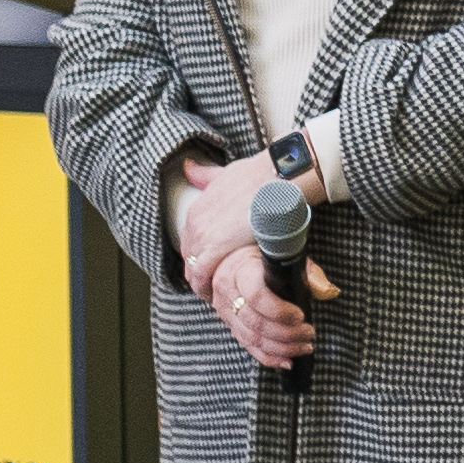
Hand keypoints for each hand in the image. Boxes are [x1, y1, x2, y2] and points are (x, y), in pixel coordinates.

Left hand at [177, 146, 281, 288]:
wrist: (275, 181)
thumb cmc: (259, 175)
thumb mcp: (225, 173)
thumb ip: (205, 175)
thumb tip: (188, 167)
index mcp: (197, 209)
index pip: (190, 240)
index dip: (199, 255)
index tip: (210, 264)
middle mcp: (194, 225)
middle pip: (189, 257)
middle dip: (199, 271)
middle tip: (214, 283)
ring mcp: (202, 239)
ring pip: (193, 270)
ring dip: (203, 283)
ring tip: (217, 293)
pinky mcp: (214, 251)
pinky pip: (202, 277)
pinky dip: (207, 288)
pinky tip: (217, 296)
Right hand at [204, 238, 329, 369]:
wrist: (229, 259)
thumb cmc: (263, 256)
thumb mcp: (283, 254)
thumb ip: (307, 271)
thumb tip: (327, 290)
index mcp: (241, 271)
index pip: (256, 296)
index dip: (279, 310)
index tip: (301, 315)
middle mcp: (228, 293)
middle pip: (255, 322)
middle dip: (286, 333)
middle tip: (310, 333)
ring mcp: (226, 312)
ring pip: (251, 338)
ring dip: (282, 348)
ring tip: (306, 346)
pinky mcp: (231, 325)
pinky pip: (248, 346)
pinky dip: (269, 357)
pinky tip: (288, 361)